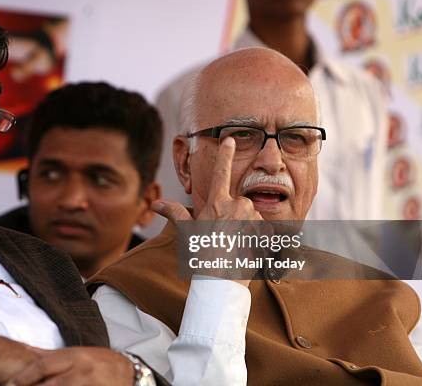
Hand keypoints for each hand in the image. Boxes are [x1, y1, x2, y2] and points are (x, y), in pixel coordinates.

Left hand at [4, 347, 133, 385]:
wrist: (130, 373)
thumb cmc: (99, 363)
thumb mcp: (77, 354)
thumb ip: (51, 356)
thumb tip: (26, 350)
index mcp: (75, 356)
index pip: (44, 365)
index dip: (25, 376)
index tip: (9, 384)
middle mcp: (82, 369)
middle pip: (51, 383)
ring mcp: (90, 384)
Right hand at [153, 138, 263, 286]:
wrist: (220, 281)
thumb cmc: (202, 256)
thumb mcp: (188, 232)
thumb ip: (175, 213)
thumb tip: (156, 202)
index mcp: (217, 202)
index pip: (221, 171)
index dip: (224, 153)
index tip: (229, 139)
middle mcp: (237, 206)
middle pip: (240, 202)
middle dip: (236, 216)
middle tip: (225, 236)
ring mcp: (252, 218)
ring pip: (252, 217)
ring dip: (247, 228)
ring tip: (235, 246)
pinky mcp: (265, 232)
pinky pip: (264, 231)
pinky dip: (258, 240)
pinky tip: (247, 251)